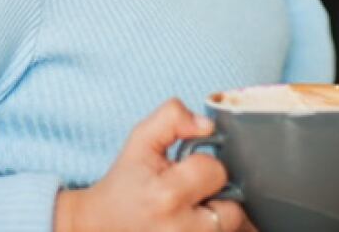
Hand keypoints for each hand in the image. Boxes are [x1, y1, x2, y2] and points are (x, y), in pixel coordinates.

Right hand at [54, 97, 257, 231]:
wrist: (104, 222)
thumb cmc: (127, 179)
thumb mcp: (141, 139)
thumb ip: (172, 118)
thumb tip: (208, 126)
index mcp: (167, 195)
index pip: (215, 171)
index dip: (203, 163)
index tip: (184, 168)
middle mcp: (180, 229)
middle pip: (233, 208)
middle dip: (215, 194)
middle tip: (191, 191)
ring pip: (233, 229)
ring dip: (218, 216)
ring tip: (193, 209)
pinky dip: (213, 228)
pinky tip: (194, 219)